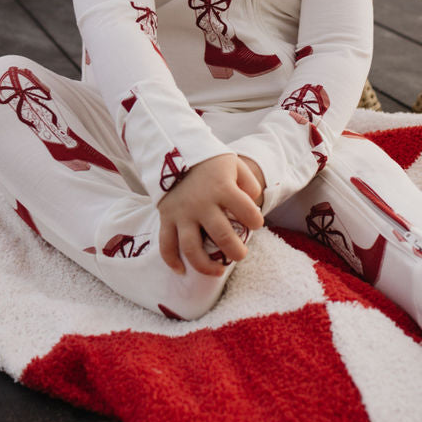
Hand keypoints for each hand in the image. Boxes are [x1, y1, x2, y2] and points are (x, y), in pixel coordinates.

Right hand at [158, 152, 264, 276]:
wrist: (173, 150)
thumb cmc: (209, 161)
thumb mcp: (234, 164)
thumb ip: (249, 183)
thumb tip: (253, 204)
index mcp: (222, 188)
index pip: (247, 212)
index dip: (256, 221)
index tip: (256, 224)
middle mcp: (202, 203)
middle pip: (221, 236)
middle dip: (235, 251)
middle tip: (240, 254)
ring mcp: (182, 213)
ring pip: (191, 248)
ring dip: (206, 265)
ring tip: (218, 271)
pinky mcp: (166, 218)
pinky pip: (166, 244)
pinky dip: (172, 261)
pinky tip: (182, 271)